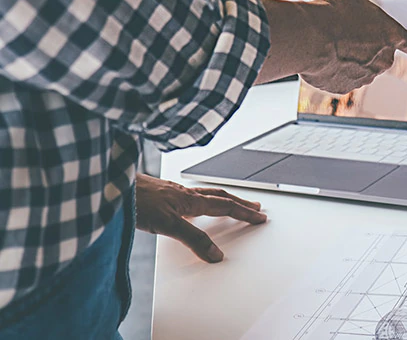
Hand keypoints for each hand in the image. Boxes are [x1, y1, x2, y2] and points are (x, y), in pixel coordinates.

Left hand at [135, 174, 266, 262]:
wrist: (112, 188)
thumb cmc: (135, 201)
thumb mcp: (167, 225)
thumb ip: (192, 239)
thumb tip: (214, 254)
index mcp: (191, 201)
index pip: (225, 207)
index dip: (244, 213)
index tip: (259, 216)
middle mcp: (185, 194)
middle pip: (221, 197)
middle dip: (240, 203)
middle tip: (255, 207)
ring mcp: (173, 192)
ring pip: (206, 194)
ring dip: (223, 199)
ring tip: (232, 203)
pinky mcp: (161, 193)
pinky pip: (190, 195)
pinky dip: (201, 199)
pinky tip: (192, 205)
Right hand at [258, 0, 406, 93]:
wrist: (306, 37)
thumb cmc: (329, 13)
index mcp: (390, 35)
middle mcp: (381, 60)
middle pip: (381, 54)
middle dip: (368, 46)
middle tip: (348, 34)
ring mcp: (363, 76)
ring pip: (361, 67)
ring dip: (350, 58)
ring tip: (331, 43)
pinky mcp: (343, 88)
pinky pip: (342, 78)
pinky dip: (334, 70)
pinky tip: (323, 57)